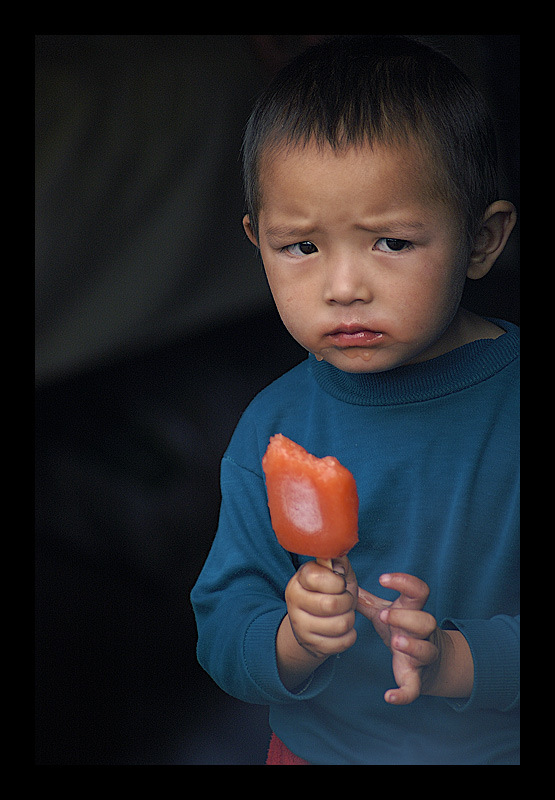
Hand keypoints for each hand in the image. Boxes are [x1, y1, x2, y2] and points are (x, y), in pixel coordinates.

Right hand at [285, 556, 357, 659]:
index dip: (338, 582)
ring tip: (343, 614)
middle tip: (345, 600)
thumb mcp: (335, 573)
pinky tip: (343, 630)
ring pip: (340, 625)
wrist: (315, 624)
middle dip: (347, 602)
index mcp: (298, 581)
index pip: (320, 578)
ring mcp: (300, 626)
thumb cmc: (329, 593)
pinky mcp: (311, 645)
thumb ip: (338, 560)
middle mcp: (294, 602)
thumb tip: (338, 556)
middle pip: (332, 604)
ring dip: (349, 619)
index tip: (339, 584)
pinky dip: (349, 636)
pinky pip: (342, 642)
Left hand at [357, 573, 441, 704]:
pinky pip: (414, 688)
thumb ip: (367, 599)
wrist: (430, 661)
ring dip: (413, 646)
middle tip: (383, 615)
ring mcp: (422, 655)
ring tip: (395, 642)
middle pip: (426, 621)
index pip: (419, 591)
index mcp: (414, 611)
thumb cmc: (402, 628)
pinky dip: (403, 694)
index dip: (405, 582)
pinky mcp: (416, 678)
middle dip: (407, 617)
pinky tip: (388, 696)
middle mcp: (422, 632)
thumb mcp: (385, 611)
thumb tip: (344, 583)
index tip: (383, 578)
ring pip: (427, 650)